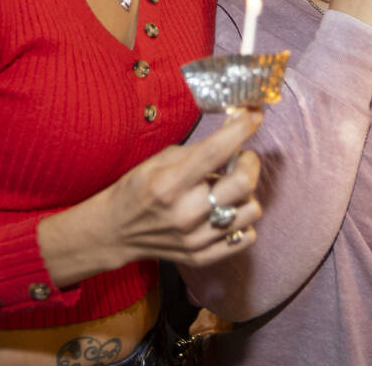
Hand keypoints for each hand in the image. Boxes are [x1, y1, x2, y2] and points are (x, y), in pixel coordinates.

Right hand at [38, 110, 263, 284]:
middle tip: (241, 157)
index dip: (241, 129)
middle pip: (243, 183)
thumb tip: (236, 128)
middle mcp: (185, 213)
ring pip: (252, 210)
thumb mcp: (160, 159)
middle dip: (250, 162)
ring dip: (246, 193)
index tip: (255, 114)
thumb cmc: (138, 188)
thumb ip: (199, 149)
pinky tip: (227, 211)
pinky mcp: (203, 256)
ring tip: (229, 188)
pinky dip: (242, 220)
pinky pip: (246, 237)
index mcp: (169, 183)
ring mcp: (196, 239)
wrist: (116, 232)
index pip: (215, 152)